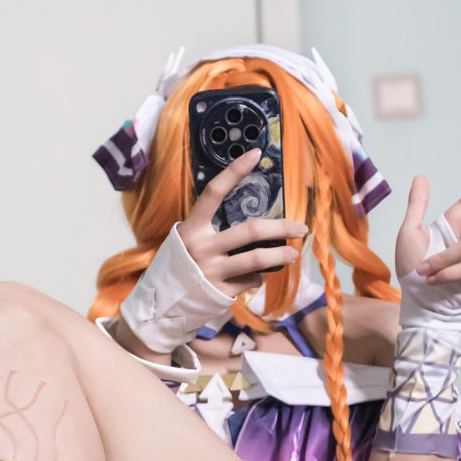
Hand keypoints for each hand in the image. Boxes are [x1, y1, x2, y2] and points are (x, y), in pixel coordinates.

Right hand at [176, 147, 307, 296]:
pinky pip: (248, 280)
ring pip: (256, 260)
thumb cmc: (178, 267)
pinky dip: (255, 278)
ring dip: (279, 256)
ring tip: (292, 255)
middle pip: (249, 231)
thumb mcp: (186, 242)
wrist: (161, 305)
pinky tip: (251, 278)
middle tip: (300, 227)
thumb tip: (252, 230)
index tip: (255, 154)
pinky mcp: (220, 292)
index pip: (213, 193)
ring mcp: (212, 271)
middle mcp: (202, 248)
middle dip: (280, 227)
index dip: (233, 171)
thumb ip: (211, 232)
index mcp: (191, 229)